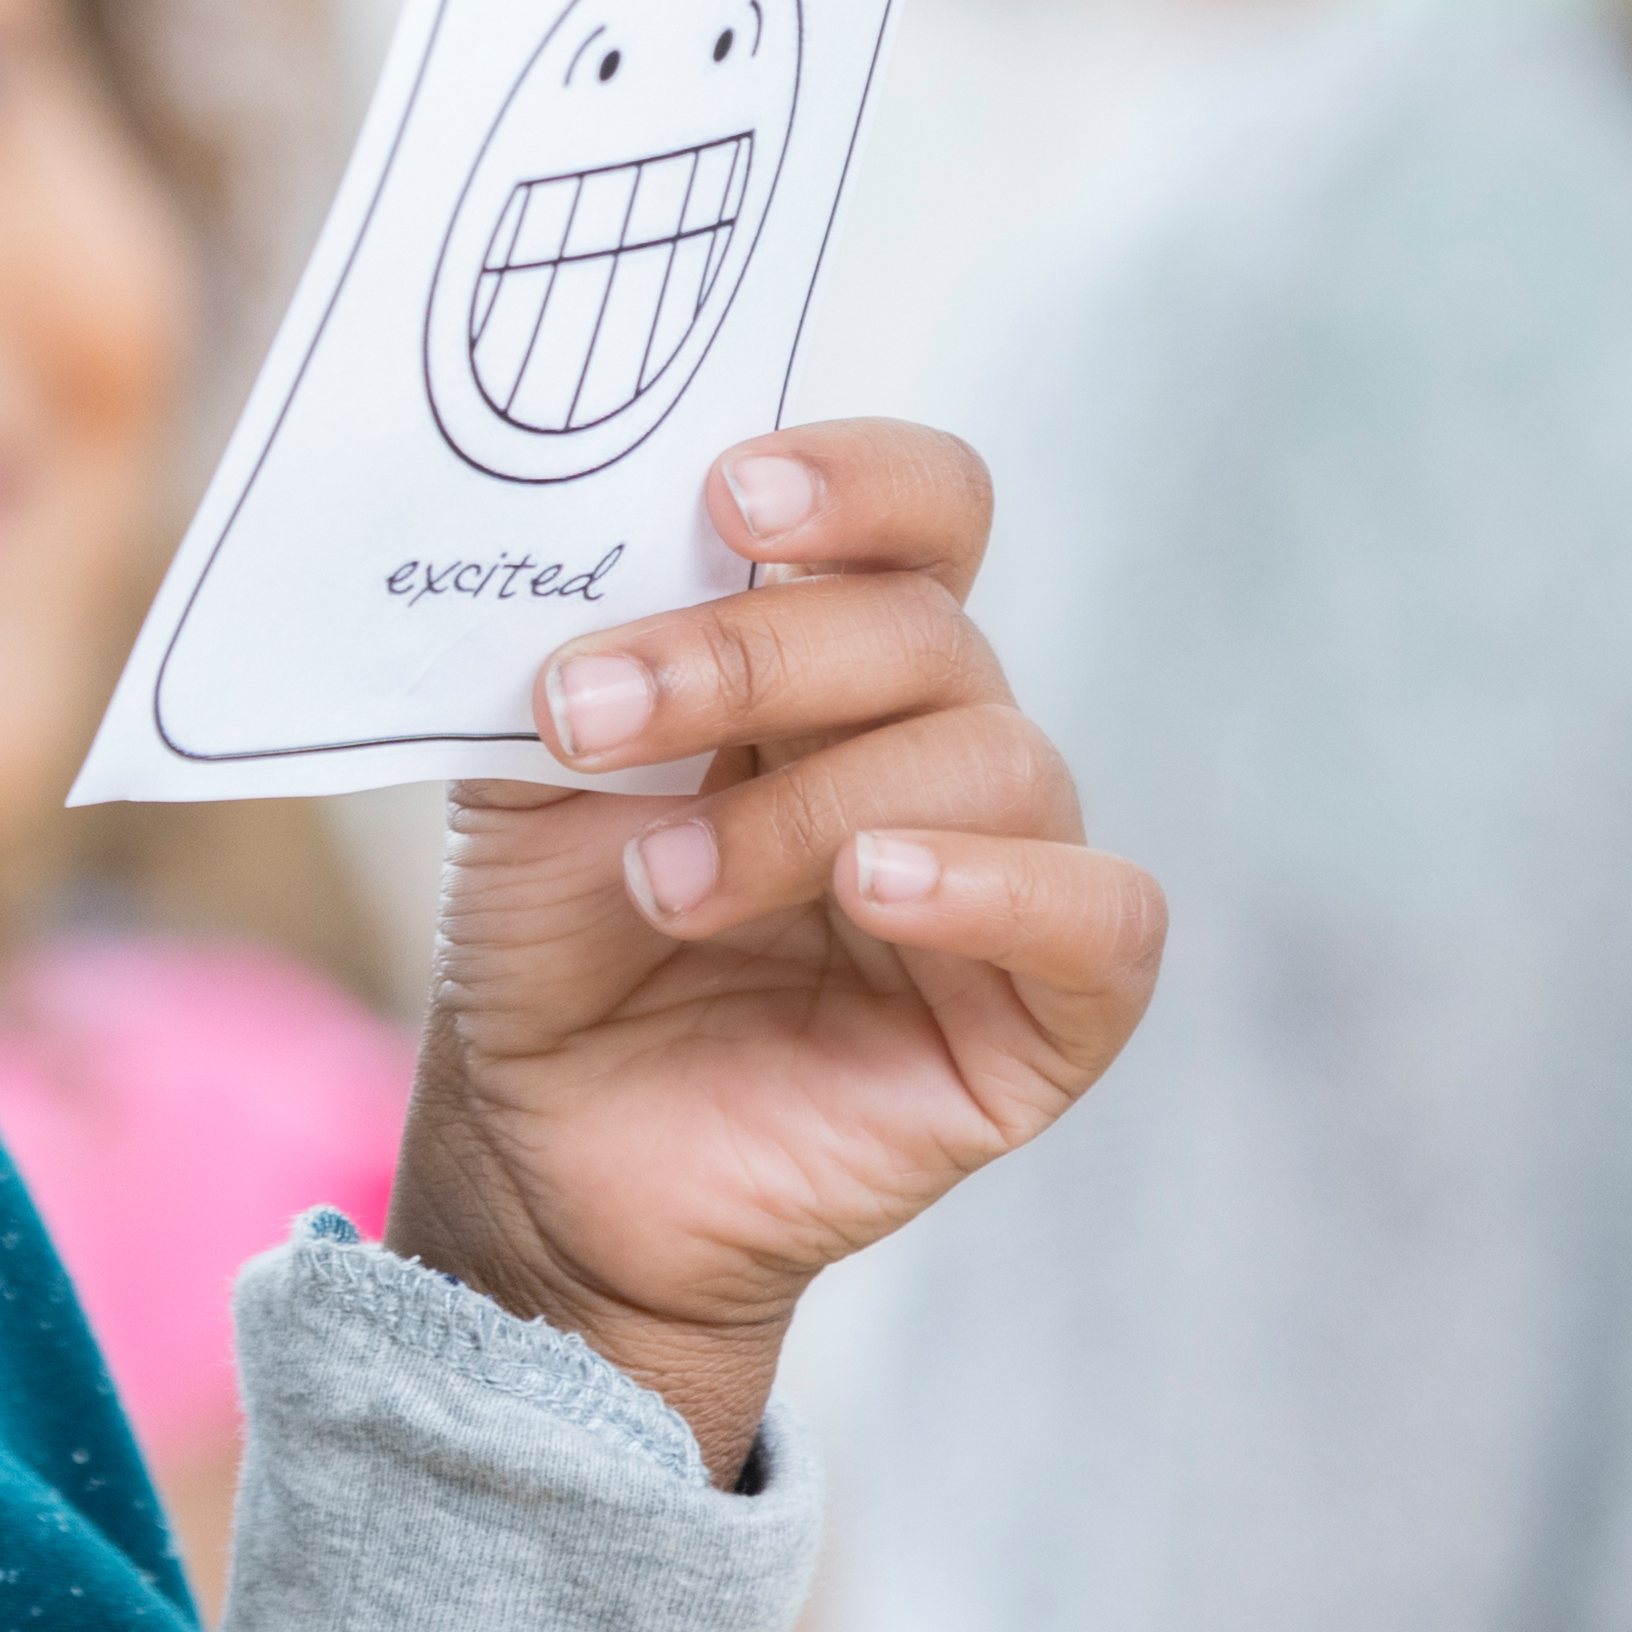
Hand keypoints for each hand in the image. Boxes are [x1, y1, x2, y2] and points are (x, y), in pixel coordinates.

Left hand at [383, 419, 1163, 1478]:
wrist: (542, 1152)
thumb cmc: (554, 939)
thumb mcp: (530, 765)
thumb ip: (576, 636)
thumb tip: (578, 519)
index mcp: (839, 652)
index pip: (921, 509)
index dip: (855, 478)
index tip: (729, 502)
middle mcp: (941, 738)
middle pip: (925, 627)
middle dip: (747, 657)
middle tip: (592, 716)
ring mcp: (1005, 872)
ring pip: (993, 758)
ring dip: (809, 805)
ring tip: (668, 884)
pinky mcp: (1048, 1016)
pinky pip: (1101, 916)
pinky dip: (992, 887)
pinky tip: (872, 892)